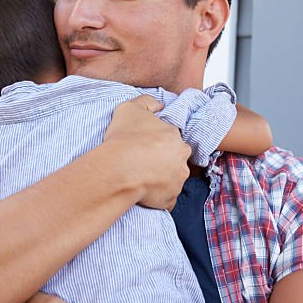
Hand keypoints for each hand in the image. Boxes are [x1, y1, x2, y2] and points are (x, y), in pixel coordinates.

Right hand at [103, 95, 189, 209]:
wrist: (120, 169)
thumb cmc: (124, 138)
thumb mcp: (130, 108)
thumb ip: (147, 102)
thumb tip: (159, 105)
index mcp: (176, 137)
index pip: (171, 140)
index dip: (157, 144)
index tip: (143, 148)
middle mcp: (182, 159)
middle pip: (175, 160)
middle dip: (163, 162)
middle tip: (142, 164)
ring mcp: (178, 180)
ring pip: (172, 180)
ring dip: (161, 180)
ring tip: (141, 179)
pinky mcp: (170, 199)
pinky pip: (166, 199)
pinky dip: (158, 198)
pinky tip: (144, 193)